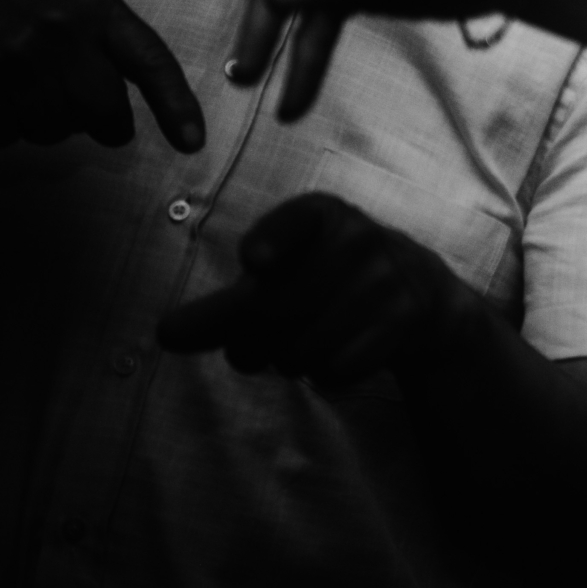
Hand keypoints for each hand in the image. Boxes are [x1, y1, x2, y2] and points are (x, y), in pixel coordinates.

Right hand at [1, 0, 204, 150]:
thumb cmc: (11, 4)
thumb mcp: (67, 5)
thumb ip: (104, 45)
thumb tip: (133, 109)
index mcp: (94, 6)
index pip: (151, 60)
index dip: (176, 105)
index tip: (193, 142)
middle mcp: (62, 30)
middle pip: (106, 112)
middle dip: (98, 124)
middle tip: (75, 106)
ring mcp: (19, 58)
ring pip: (55, 129)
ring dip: (40, 123)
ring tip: (20, 87)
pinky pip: (11, 132)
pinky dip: (6, 126)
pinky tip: (0, 96)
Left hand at [159, 192, 476, 390]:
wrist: (419, 291)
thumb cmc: (326, 280)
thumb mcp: (280, 277)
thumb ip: (221, 307)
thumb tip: (166, 334)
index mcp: (321, 214)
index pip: (294, 222)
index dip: (272, 241)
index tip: (253, 262)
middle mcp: (358, 237)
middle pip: (271, 311)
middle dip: (246, 347)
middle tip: (246, 354)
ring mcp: (385, 278)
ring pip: (300, 349)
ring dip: (287, 362)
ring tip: (300, 345)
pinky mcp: (404, 318)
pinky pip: (336, 369)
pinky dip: (325, 373)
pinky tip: (337, 352)